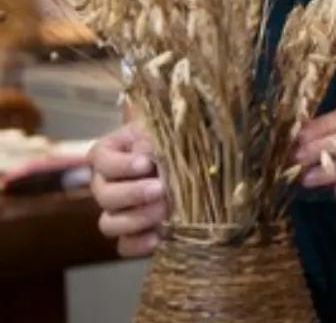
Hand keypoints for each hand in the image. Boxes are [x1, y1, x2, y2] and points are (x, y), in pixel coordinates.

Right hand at [89, 122, 167, 256]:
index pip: (100, 160)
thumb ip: (152, 141)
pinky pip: (124, 246)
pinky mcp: (132, 233)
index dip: (121, 165)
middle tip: (161, 188)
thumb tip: (145, 154)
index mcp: (110, 153)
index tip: (146, 164)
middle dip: (133, 193)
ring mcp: (117, 211)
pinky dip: (138, 244)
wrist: (192, 161)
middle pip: (104, 195)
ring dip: (136, 219)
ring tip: (165, 210)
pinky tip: (158, 237)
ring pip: (109, 224)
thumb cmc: (173, 139)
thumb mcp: (164, 133)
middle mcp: (106, 184)